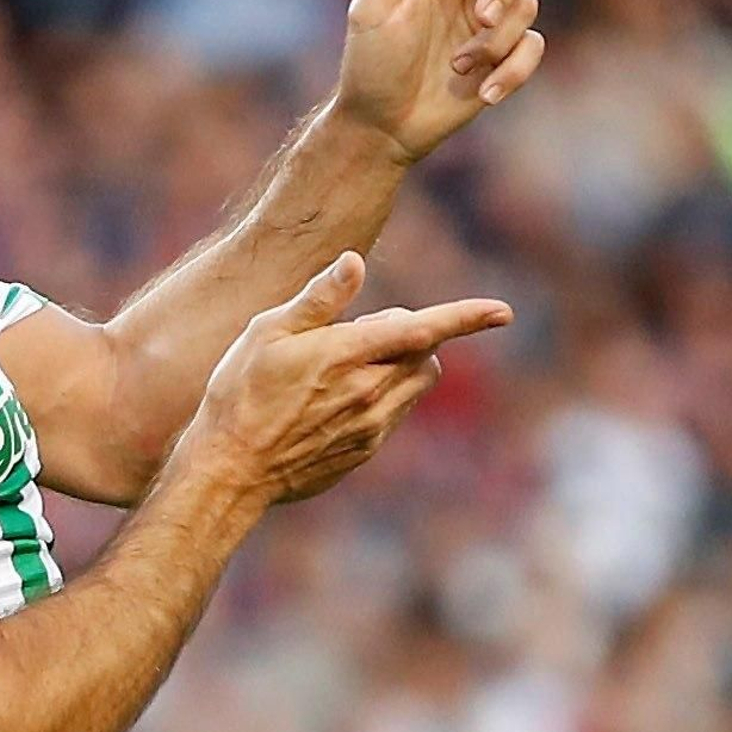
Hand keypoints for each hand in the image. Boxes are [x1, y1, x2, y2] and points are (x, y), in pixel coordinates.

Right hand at [186, 253, 511, 514]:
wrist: (228, 470)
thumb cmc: (238, 393)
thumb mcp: (267, 332)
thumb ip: (319, 299)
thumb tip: (355, 261)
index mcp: (348, 355)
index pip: (423, 329)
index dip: (467, 317)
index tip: (503, 311)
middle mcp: (370, 392)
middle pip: (424, 355)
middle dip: (409, 335)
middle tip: (354, 335)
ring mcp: (371, 427)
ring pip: (415, 385)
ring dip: (401, 366)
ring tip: (344, 367)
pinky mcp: (364, 452)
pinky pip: (393, 415)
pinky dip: (382, 397)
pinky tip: (333, 402)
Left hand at [336, 0, 546, 162]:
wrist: (383, 124)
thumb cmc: (368, 62)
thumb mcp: (372, 7)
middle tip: (480, 20)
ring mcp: (488, 16)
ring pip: (526, 7)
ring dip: (494, 42)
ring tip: (458, 67)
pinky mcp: (504, 54)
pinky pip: (533, 47)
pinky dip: (512, 70)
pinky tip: (483, 93)